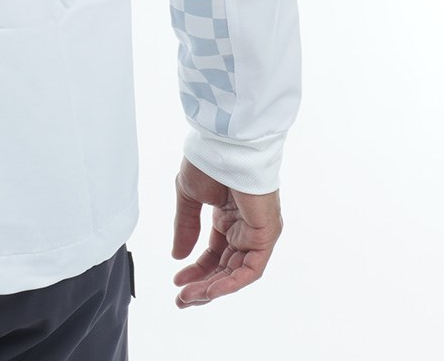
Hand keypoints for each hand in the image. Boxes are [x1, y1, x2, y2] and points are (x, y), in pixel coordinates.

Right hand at [171, 155, 282, 307]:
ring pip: (237, 273)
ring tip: (189, 297)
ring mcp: (257, 233)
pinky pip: (250, 269)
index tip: (177, 281)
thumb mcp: (189, 196)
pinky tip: (209, 289)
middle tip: (182, 299)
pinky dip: (231, 282)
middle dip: (202, 285)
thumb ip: (185, 227)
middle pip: (225, 267)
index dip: (196, 269)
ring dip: (213, 288)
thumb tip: (178, 256)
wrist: (226, 145)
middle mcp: (244, 228)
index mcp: (228, 217)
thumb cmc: (209, 161)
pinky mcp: (265, 236)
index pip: (214, 253)